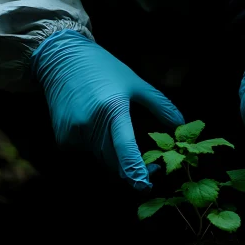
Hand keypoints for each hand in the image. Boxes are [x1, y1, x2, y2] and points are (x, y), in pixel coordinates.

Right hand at [31, 29, 183, 190]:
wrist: (63, 59)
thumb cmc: (104, 69)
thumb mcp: (135, 83)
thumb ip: (160, 106)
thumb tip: (182, 124)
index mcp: (112, 109)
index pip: (125, 147)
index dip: (135, 169)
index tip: (144, 185)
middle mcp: (90, 124)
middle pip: (115, 161)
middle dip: (131, 169)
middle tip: (148, 168)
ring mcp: (74, 133)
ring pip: (102, 159)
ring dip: (114, 157)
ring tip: (114, 130)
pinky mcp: (63, 139)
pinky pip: (87, 153)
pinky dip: (96, 148)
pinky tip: (93, 124)